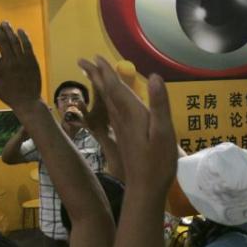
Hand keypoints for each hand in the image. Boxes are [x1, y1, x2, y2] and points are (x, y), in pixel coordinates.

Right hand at [0, 21, 41, 109]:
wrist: (27, 100)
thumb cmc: (7, 93)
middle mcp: (9, 62)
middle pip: (2, 41)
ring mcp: (21, 60)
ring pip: (14, 40)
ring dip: (8, 29)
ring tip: (4, 22)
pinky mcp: (32, 60)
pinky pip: (27, 45)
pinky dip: (23, 36)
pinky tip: (19, 30)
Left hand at [79, 57, 176, 187]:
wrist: (145, 189)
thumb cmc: (158, 162)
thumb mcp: (164, 132)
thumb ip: (159, 104)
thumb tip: (154, 76)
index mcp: (132, 114)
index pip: (115, 88)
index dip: (106, 72)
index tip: (95, 57)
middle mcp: (122, 119)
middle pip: (106, 92)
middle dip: (96, 75)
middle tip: (82, 60)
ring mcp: (121, 129)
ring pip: (107, 102)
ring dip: (99, 86)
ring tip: (91, 74)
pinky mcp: (123, 136)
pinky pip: (111, 112)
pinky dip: (107, 100)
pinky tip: (108, 101)